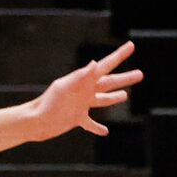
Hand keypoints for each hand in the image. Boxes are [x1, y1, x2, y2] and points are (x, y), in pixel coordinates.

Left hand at [21, 41, 140, 140]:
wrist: (36, 121)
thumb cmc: (48, 103)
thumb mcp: (63, 87)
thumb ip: (80, 76)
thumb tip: (95, 64)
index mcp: (84, 80)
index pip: (106, 65)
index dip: (119, 55)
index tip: (131, 45)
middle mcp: (85, 91)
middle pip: (110, 82)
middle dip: (125, 78)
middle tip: (141, 74)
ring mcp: (82, 104)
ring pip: (103, 99)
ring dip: (115, 97)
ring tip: (126, 95)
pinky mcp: (77, 118)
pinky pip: (91, 123)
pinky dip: (98, 127)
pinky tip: (105, 131)